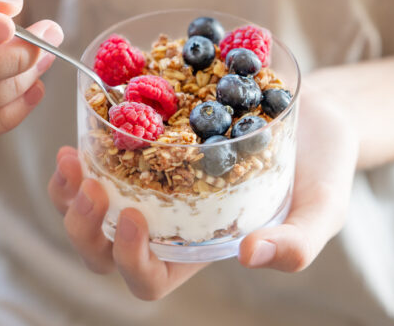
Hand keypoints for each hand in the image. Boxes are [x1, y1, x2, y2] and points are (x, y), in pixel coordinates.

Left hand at [47, 83, 358, 299]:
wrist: (316, 114)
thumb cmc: (323, 170)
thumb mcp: (322, 209)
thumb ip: (296, 242)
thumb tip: (251, 255)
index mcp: (199, 251)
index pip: (148, 280)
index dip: (129, 260)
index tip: (132, 216)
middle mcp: (167, 225)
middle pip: (104, 249)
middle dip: (83, 225)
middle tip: (86, 183)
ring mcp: (153, 187)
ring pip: (91, 209)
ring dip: (70, 191)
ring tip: (70, 158)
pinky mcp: (147, 149)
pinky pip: (101, 162)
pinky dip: (87, 152)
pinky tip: (85, 130)